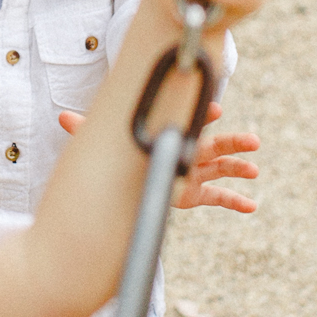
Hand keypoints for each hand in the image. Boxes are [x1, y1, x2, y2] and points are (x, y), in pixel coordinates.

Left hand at [58, 103, 260, 212]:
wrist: (128, 175)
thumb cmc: (120, 152)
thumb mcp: (103, 142)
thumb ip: (86, 129)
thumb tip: (61, 116)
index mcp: (171, 135)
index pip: (189, 122)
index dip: (202, 115)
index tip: (216, 110)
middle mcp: (186, 150)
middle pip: (215, 144)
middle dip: (234, 142)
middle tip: (253, 141)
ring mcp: (193, 171)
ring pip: (222, 168)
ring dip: (239, 169)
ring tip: (255, 171)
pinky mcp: (193, 192)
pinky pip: (218, 197)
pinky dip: (235, 201)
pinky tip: (252, 206)